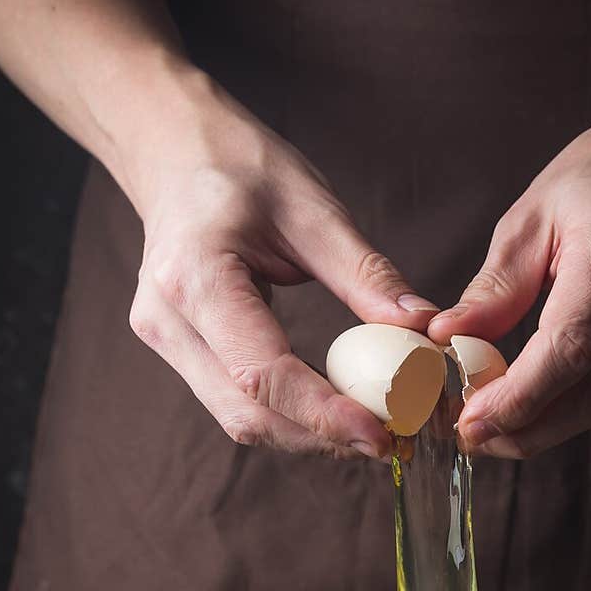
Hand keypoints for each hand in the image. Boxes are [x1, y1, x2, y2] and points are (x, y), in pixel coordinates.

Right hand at [127, 71, 436, 457]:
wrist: (172, 150)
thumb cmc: (240, 165)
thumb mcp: (312, 208)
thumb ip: (365, 273)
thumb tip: (423, 328)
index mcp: (195, 278)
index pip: (261, 374)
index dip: (323, 414)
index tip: (382, 434)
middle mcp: (168, 322)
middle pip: (247, 414)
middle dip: (322, 437)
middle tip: (393, 440)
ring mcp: (167, 341)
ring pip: (240, 419)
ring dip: (308, 434)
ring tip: (373, 429)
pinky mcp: (180, 351)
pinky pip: (236, 401)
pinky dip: (290, 414)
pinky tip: (337, 409)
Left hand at [427, 99, 590, 456]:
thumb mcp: (537, 213)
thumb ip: (497, 285)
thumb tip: (448, 339)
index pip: (570, 347)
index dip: (520, 395)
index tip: (472, 420)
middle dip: (527, 430)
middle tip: (473, 440)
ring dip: (544, 428)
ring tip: (491, 430)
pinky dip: (566, 407)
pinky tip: (529, 406)